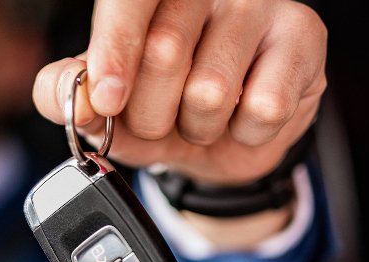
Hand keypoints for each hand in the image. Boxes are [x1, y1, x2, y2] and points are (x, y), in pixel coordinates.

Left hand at [32, 0, 326, 186]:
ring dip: (197, 127)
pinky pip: (263, 108)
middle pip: (164, 53)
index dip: (113, 52)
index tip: (107, 99)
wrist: (227, 140)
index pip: (126, 4)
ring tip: (201, 117)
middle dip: (149, 113)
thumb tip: (73, 96)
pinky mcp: (302, 35)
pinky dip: (245, 133)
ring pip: (212, 89)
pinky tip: (244, 116)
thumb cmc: (161, 107)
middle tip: (158, 120)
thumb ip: (66, 95)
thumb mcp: (104, 107)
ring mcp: (256, 6)